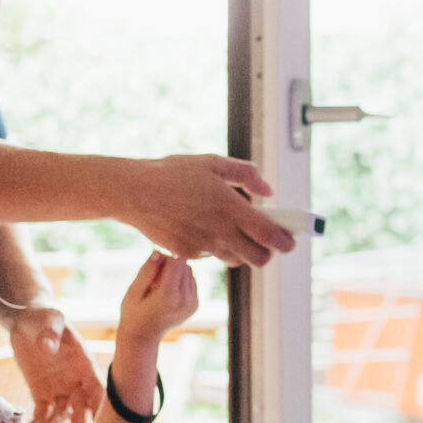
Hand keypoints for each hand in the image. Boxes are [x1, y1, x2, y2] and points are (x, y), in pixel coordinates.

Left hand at [5, 307, 102, 422]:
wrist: (26, 320)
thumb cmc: (44, 316)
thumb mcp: (50, 319)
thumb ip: (50, 333)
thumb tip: (48, 347)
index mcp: (85, 363)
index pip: (98, 387)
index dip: (100, 403)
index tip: (99, 418)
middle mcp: (76, 380)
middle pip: (82, 404)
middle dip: (79, 421)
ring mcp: (60, 388)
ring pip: (63, 412)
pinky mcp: (41, 392)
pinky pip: (42, 410)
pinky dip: (38, 421)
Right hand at [116, 252, 200, 344]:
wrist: (143, 336)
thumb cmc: (133, 312)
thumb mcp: (133, 291)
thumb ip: (146, 271)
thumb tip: (158, 252)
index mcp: (169, 295)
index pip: (177, 261)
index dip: (164, 258)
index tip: (153, 266)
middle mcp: (185, 300)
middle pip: (185, 266)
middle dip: (170, 266)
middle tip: (154, 278)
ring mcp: (192, 304)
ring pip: (190, 272)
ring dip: (176, 273)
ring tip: (159, 286)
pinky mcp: (195, 305)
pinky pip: (192, 282)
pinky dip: (181, 281)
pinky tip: (167, 291)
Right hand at [119, 154, 298, 265]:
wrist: (133, 191)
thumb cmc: (173, 173)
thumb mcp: (212, 163)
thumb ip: (245, 175)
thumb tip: (268, 192)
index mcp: (229, 206)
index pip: (270, 235)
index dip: (286, 241)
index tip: (290, 239)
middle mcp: (219, 230)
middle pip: (259, 258)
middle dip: (268, 252)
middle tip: (266, 240)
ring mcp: (202, 245)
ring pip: (236, 260)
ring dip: (243, 251)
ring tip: (234, 231)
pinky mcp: (187, 253)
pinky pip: (212, 256)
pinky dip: (217, 247)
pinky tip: (205, 228)